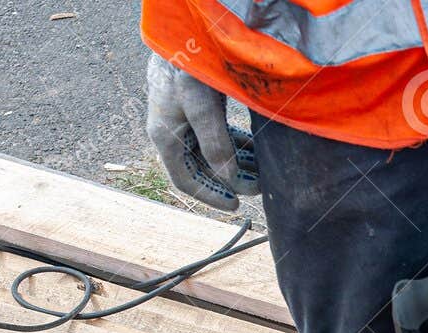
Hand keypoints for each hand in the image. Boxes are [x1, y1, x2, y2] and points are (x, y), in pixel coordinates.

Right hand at [145, 55, 259, 211]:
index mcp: (166, 137)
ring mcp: (184, 119)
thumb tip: (229, 180)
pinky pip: (217, 135)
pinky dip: (236, 146)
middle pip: (202, 169)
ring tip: (261, 172)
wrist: (184, 31)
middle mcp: (172, 132)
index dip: (210, 197)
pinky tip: (256, 152)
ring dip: (236, 164)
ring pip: (211, 153)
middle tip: (258, 188)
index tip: (236, 205)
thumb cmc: (188, 67)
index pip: (186, 181)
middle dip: (229, 180)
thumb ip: (215, 145)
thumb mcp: (203, 108)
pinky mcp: (198, 107)